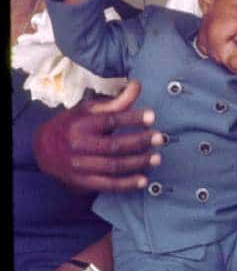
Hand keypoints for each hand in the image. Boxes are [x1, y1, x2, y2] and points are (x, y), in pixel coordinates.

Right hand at [34, 80, 162, 191]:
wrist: (42, 149)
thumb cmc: (73, 124)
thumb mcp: (89, 110)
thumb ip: (116, 102)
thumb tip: (137, 84)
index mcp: (80, 124)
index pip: (109, 120)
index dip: (131, 118)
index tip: (152, 116)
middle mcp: (78, 146)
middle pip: (113, 146)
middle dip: (140, 142)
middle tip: (160, 138)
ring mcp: (79, 166)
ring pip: (112, 166)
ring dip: (137, 163)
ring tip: (157, 158)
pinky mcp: (80, 182)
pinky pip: (106, 185)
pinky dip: (126, 184)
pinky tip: (143, 181)